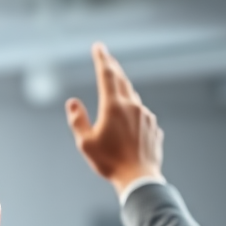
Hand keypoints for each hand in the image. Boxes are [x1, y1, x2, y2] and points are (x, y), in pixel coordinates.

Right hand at [64, 43, 163, 196]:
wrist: (139, 178)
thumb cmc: (109, 162)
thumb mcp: (85, 143)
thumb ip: (77, 120)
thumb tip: (72, 102)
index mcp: (113, 107)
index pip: (106, 75)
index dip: (101, 59)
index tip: (98, 47)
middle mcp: (132, 106)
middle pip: (121, 80)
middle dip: (112, 66)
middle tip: (106, 56)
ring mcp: (146, 115)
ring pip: (132, 96)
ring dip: (122, 88)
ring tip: (115, 85)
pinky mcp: (153, 126)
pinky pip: (140, 113)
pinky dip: (132, 109)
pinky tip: (127, 118)